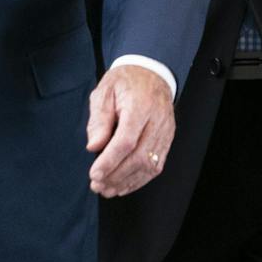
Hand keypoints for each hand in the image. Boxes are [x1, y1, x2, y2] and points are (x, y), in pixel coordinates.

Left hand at [86, 63, 174, 196]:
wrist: (151, 73)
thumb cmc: (126, 82)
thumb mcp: (104, 92)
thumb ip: (99, 119)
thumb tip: (94, 147)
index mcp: (140, 105)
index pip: (127, 139)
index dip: (110, 161)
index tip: (95, 173)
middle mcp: (157, 120)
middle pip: (139, 156)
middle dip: (116, 176)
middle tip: (97, 185)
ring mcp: (165, 131)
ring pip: (149, 165)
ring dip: (127, 182)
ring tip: (107, 189)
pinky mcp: (167, 139)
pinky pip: (157, 165)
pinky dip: (140, 179)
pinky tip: (124, 185)